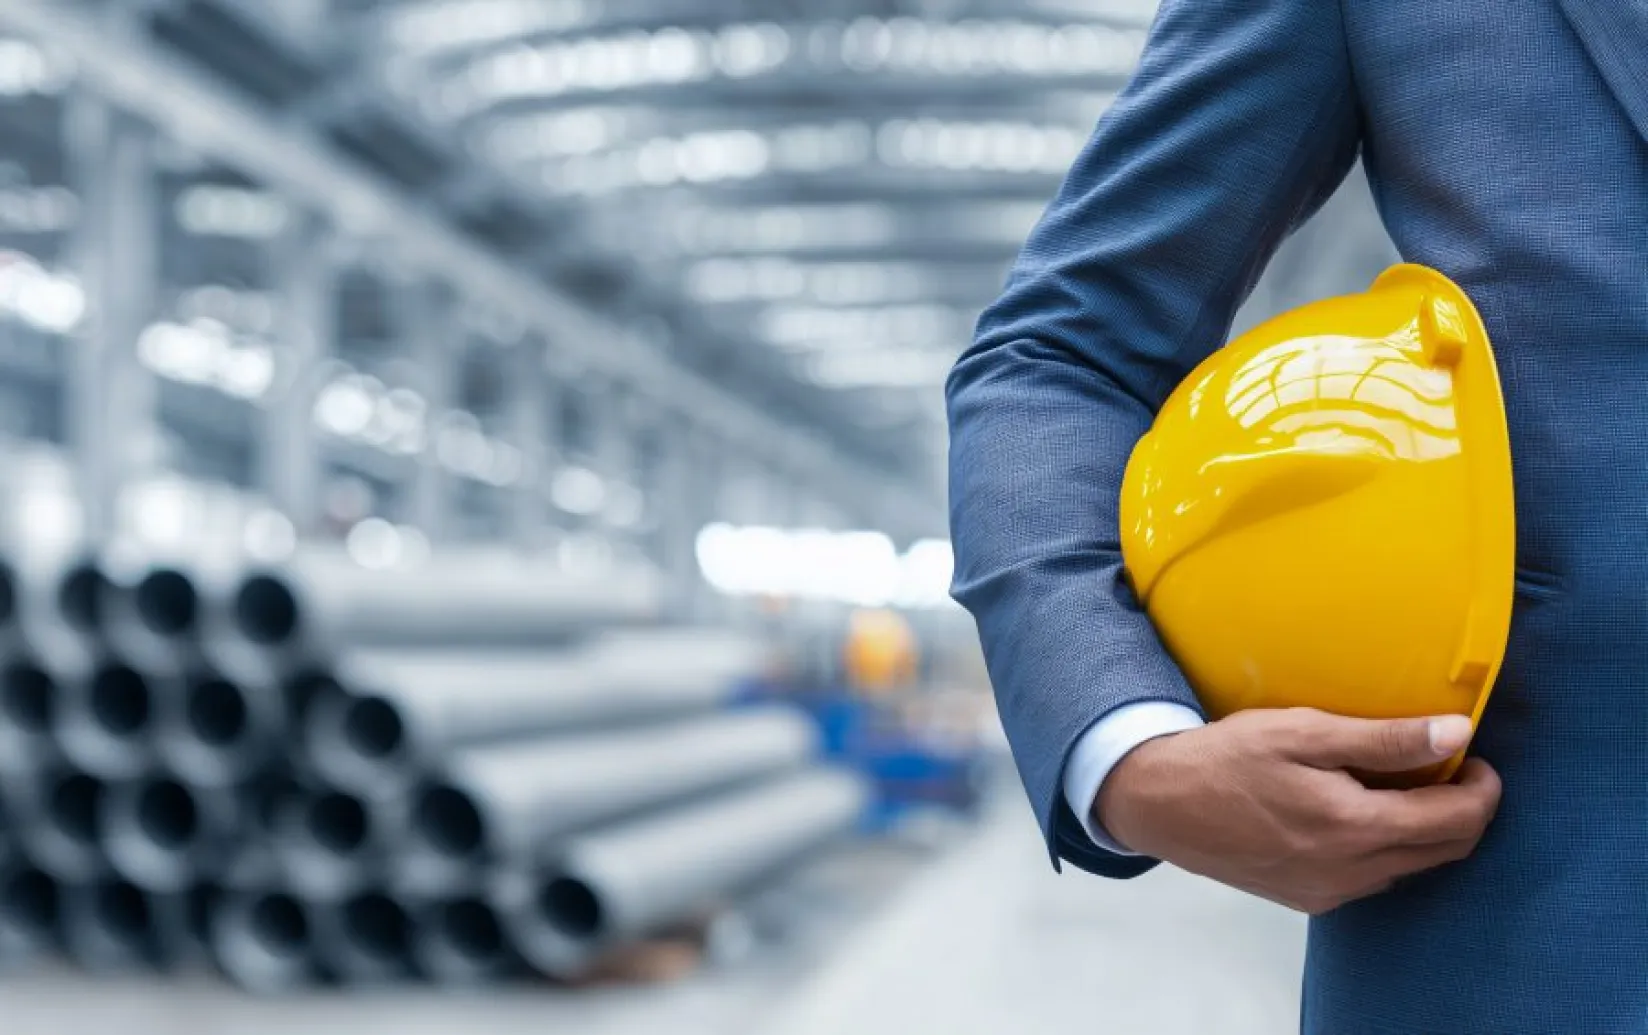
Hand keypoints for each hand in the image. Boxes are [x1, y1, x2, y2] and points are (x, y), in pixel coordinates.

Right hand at [1096, 708, 1501, 914]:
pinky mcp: (1308, 899)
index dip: (1483, 788)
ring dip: (1424, 830)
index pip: (1456, 819)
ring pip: (1410, 868)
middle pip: (1445, 851)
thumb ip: (1383, 738)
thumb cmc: (1226, 757)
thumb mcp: (1303, 731)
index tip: (1477, 757)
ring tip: (1401, 785)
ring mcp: (1329, 891)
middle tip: (1451, 768)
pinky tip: (1358, 813)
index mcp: (1354, 826)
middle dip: (1464, 810)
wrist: (1160, 803)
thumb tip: (1456, 733)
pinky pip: (1372, 878)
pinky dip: (1386, 847)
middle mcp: (1350, 871)